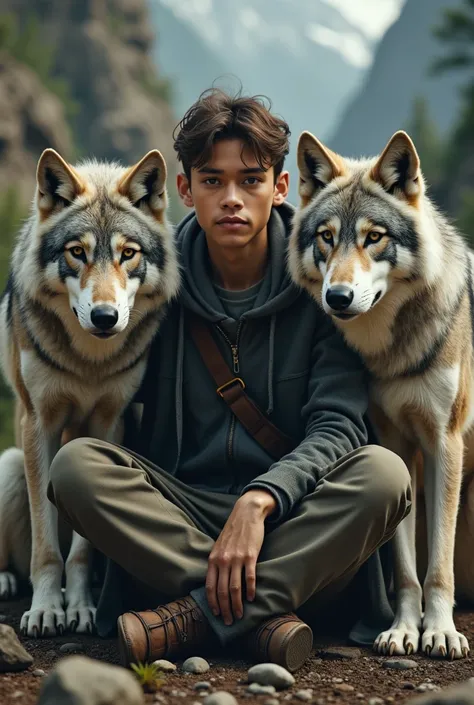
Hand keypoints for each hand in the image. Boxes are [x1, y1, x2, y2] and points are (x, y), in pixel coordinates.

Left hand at [206, 490, 275, 625]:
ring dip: (237, 605)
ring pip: (235, 588)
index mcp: (213, 559)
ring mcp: (236, 558)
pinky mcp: (250, 555)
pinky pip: (250, 577)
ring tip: (239, 615)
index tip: (216, 614)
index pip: (209, 587)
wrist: (246, 513)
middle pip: (222, 591)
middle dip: (224, 609)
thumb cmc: (233, 531)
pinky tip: (252, 599)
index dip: (212, 603)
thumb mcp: (219, 546)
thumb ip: (216, 563)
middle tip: (229, 622)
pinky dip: (250, 590)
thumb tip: (216, 583)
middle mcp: (223, 560)